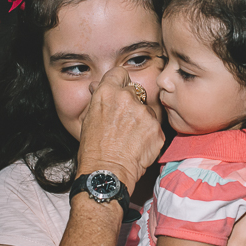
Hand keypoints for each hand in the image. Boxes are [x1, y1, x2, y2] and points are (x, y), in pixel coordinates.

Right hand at [78, 67, 164, 194]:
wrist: (107, 172)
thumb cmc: (93, 149)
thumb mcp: (88, 119)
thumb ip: (98, 99)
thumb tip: (97, 87)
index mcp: (107, 92)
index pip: (120, 73)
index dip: (120, 83)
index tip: (120, 92)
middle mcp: (127, 97)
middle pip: (136, 91)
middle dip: (132, 103)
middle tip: (124, 122)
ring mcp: (144, 112)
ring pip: (147, 109)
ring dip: (141, 119)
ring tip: (130, 137)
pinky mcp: (156, 128)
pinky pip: (155, 126)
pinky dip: (149, 134)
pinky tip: (138, 145)